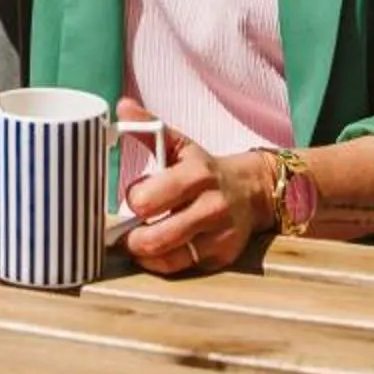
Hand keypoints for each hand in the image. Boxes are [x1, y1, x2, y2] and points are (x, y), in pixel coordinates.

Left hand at [117, 100, 273, 275]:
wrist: (250, 190)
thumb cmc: (204, 168)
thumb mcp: (180, 144)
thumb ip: (149, 127)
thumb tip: (122, 106)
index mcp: (197, 174)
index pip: (150, 198)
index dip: (134, 200)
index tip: (134, 197)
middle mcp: (211, 206)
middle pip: (156, 237)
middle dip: (131, 236)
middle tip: (124, 230)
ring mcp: (219, 235)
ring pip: (167, 257)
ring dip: (143, 253)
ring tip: (135, 242)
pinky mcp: (221, 256)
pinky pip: (180, 267)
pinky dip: (160, 262)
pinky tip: (154, 251)